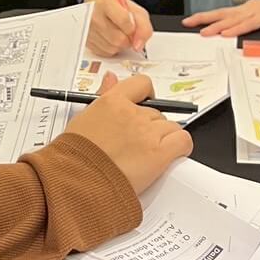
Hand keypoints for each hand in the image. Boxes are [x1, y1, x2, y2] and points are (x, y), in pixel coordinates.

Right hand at [64, 73, 192, 194]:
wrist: (78, 182)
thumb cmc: (76, 156)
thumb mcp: (83, 118)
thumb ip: (103, 96)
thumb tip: (111, 78)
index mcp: (112, 102)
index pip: (140, 84)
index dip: (147, 95)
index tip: (145, 104)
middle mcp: (132, 113)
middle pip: (156, 113)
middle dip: (150, 127)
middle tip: (137, 145)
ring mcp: (147, 132)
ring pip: (171, 127)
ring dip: (164, 139)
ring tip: (148, 156)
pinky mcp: (159, 153)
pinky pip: (182, 141)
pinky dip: (181, 148)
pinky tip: (170, 156)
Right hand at [84, 0, 152, 55]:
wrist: (102, 6)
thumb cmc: (119, 8)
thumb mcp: (137, 11)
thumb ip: (143, 27)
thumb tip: (138, 46)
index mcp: (106, 3)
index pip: (124, 21)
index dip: (132, 28)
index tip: (132, 27)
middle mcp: (93, 16)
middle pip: (119, 39)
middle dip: (128, 39)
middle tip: (126, 31)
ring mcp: (88, 30)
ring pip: (112, 48)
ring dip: (120, 45)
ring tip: (118, 33)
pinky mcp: (86, 42)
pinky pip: (105, 53)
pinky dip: (112, 49)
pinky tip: (110, 39)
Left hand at [182, 0, 259, 37]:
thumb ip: (253, 22)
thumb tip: (241, 30)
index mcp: (248, 8)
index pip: (223, 13)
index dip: (207, 16)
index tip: (193, 20)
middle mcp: (249, 8)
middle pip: (222, 13)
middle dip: (204, 18)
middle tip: (187, 22)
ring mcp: (256, 11)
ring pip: (232, 20)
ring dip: (217, 26)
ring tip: (203, 31)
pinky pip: (248, 25)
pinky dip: (236, 29)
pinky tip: (226, 33)